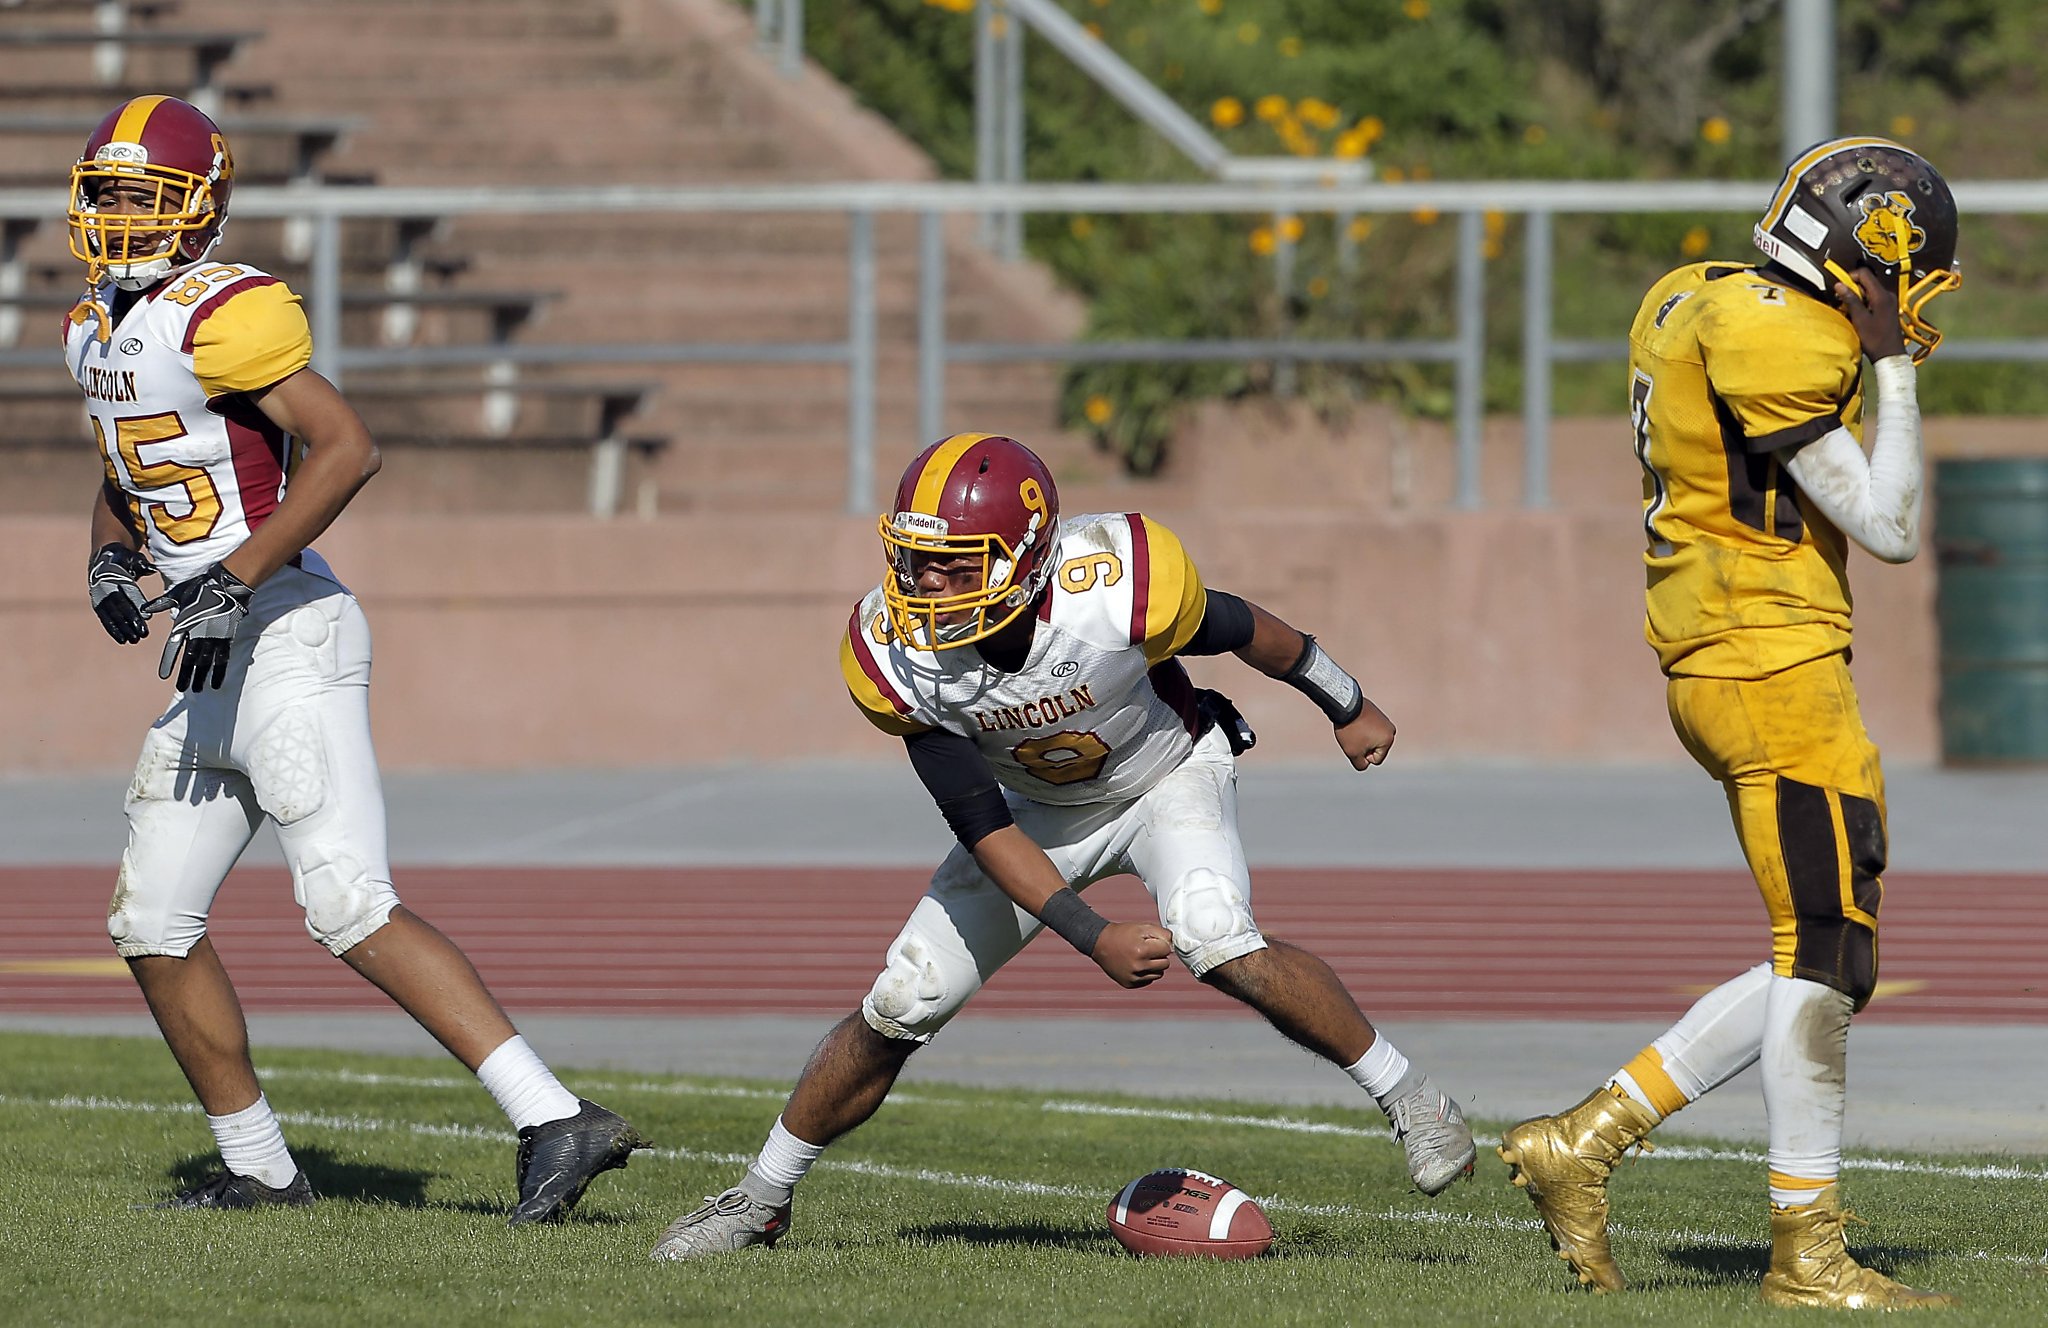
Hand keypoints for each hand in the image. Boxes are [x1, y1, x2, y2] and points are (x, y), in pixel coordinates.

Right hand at [87, 543, 154, 644]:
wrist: (103, 559)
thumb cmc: (124, 559)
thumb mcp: (133, 558)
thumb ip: (142, 564)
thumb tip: (151, 569)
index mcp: (115, 575)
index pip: (127, 592)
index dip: (137, 604)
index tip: (147, 616)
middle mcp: (105, 588)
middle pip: (119, 607)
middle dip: (131, 621)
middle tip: (143, 633)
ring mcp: (100, 597)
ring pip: (112, 616)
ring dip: (123, 629)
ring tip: (134, 640)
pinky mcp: (98, 605)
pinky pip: (105, 619)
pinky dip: (113, 630)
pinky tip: (122, 640)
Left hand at [142, 563, 253, 691]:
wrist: (228, 585)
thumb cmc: (202, 587)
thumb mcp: (179, 594)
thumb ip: (161, 603)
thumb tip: (144, 611)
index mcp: (185, 624)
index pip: (173, 647)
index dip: (168, 662)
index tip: (164, 676)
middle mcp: (199, 634)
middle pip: (190, 659)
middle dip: (186, 676)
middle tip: (182, 689)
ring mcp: (214, 637)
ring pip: (206, 662)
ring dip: (201, 677)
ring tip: (197, 689)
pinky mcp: (227, 638)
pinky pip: (223, 659)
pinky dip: (219, 672)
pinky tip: (216, 683)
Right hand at [1091, 921, 1173, 988]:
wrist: (1100, 944)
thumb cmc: (1122, 934)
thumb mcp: (1142, 927)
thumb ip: (1162, 934)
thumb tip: (1174, 944)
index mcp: (1142, 951)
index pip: (1166, 950)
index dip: (1160, 943)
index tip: (1152, 941)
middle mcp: (1138, 966)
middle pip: (1165, 964)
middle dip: (1159, 955)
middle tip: (1147, 949)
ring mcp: (1133, 977)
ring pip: (1159, 974)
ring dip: (1154, 966)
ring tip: (1141, 957)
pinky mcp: (1129, 984)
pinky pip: (1148, 980)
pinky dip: (1146, 973)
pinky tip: (1136, 964)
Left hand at [1337, 696, 1396, 769]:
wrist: (1345, 705)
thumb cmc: (1351, 730)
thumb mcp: (1353, 753)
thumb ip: (1361, 764)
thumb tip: (1365, 764)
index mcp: (1389, 739)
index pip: (1376, 760)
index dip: (1362, 756)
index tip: (1356, 743)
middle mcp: (1391, 729)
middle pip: (1374, 749)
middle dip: (1363, 746)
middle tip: (1354, 735)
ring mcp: (1384, 720)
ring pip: (1371, 739)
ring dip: (1362, 738)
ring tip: (1355, 728)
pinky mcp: (1376, 713)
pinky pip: (1369, 729)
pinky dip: (1361, 728)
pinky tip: (1355, 722)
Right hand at [1833, 268, 1907, 362]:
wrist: (1890, 353)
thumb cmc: (1876, 339)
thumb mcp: (1860, 319)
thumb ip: (1850, 300)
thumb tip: (1840, 285)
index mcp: (1881, 296)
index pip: (1865, 274)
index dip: (1850, 277)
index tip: (1840, 286)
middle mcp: (1887, 295)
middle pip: (1867, 281)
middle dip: (1852, 288)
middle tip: (1842, 300)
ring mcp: (1889, 301)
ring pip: (1869, 290)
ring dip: (1857, 296)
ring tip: (1850, 309)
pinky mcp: (1888, 307)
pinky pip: (1873, 298)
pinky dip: (1864, 302)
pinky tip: (1858, 314)